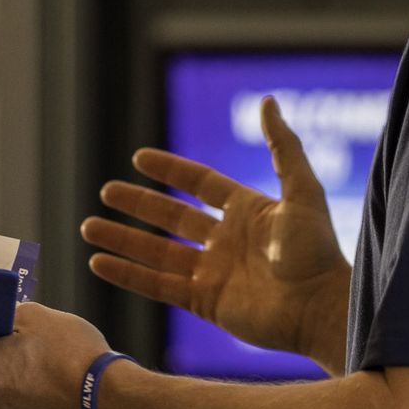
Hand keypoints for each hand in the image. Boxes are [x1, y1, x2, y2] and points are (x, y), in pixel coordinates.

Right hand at [80, 96, 351, 369]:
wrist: (319, 308)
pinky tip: (99, 262)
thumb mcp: (303, 190)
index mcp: (248, 211)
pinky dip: (128, 274)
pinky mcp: (205, 303)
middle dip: (138, 204)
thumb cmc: (316, 250)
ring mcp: (214, 273)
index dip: (171, 170)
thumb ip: (283, 147)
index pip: (200, 184)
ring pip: (157, 251)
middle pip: (172, 217)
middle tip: (106, 191)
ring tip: (89, 227)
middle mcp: (227, 241)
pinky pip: (158, 285)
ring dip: (123, 239)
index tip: (139, 158)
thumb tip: (267, 101)